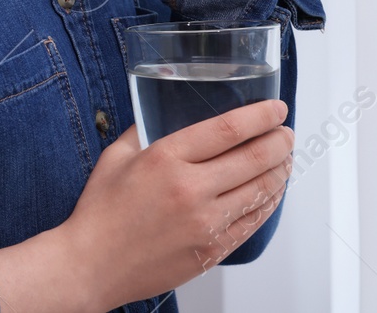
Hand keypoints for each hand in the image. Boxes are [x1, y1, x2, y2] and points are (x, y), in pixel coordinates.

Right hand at [59, 100, 293, 308]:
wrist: (90, 267)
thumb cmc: (100, 213)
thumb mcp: (117, 156)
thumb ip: (145, 129)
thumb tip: (167, 109)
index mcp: (167, 159)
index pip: (229, 129)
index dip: (261, 116)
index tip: (277, 109)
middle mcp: (191, 190)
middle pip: (254, 158)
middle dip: (280, 141)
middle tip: (286, 134)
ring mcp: (204, 224)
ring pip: (261, 190)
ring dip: (281, 171)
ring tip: (285, 160)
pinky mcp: (211, 250)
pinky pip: (253, 222)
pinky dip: (269, 203)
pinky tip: (272, 192)